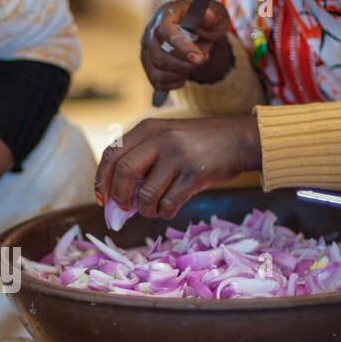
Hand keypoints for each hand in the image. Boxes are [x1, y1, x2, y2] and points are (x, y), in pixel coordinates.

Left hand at [95, 115, 261, 219]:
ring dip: (145, 209)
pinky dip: (164, 213)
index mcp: (147, 128)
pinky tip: (168, 210)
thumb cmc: (198, 144)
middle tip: (124, 207)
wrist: (239, 139)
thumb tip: (119, 198)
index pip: (111, 154)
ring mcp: (178, 155)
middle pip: (123, 172)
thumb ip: (143, 159)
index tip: (102, 199)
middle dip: (119, 196)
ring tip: (152, 210)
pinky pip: (169, 203)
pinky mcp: (196, 174)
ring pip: (146, 193)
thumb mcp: (167, 139)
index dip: (101, 180)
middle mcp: (160, 138)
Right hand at [141, 0, 232, 92]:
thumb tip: (209, 16)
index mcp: (166, 15)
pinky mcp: (148, 64)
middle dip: (184, 65)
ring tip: (192, 68)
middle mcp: (150, 32)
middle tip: (201, 62)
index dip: (182, 48)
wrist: (197, 28)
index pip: (165, 32)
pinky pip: (156, 81)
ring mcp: (146, 49)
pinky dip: (172, 83)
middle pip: (159, 57)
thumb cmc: (206, 20)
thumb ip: (213, 17)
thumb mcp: (215, 15)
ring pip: (156, 72)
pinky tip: (184, 76)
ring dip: (179, 75)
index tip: (200, 59)